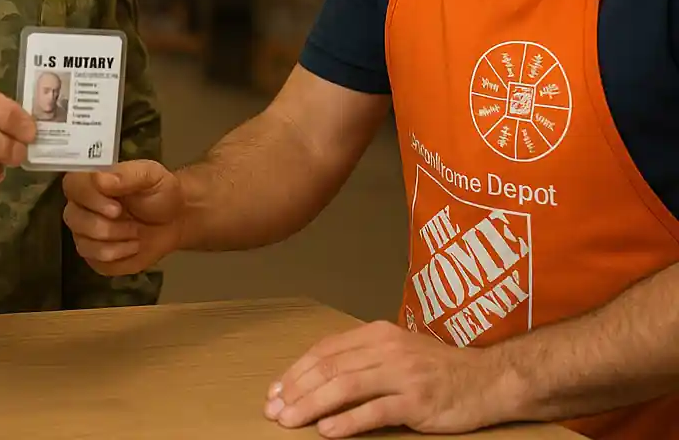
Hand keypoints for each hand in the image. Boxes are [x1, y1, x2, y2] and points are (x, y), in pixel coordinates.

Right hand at [62, 160, 183, 275]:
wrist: (174, 220)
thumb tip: (99, 178)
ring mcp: (85, 232)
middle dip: (107, 226)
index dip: (90, 198)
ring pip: (84, 243)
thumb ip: (126, 174)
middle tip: (133, 224)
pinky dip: (120, 255)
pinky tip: (133, 246)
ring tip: (136, 232)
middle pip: (73, 218)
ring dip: (117, 241)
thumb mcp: (150, 175)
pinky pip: (96, 261)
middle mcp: (82, 205)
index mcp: (92, 180)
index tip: (116, 208)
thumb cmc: (160, 193)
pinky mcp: (93, 256)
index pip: (72, 185)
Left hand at [264, 321, 516, 436]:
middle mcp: (386, 349)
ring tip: (291, 420)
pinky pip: (375, 410)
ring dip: (312, 405)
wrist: (488, 379)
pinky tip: (327, 431)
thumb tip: (318, 378)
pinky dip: (347, 421)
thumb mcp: (396, 353)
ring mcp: (402, 374)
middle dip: (296, 389)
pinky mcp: (417, 401)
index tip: (276, 390)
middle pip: (330, 368)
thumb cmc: (437, 370)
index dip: (297, 370)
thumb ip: (362, 359)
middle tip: (274, 409)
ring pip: (346, 387)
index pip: (326, 350)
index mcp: (377, 334)